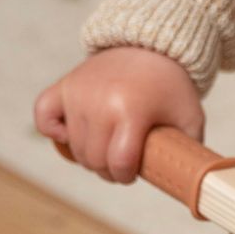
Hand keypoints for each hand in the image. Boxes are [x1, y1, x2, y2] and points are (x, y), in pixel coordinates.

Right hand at [34, 46, 203, 183]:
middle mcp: (100, 101)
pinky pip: (43, 116)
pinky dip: (54, 131)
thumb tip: (190, 185)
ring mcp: (79, 93)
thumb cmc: (172, 89)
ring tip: (108, 148)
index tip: (134, 172)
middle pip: (94, 160)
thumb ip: (189, 153)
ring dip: (89, 157)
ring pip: (74, 147)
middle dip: (109, 171)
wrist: (150, 47)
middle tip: (123, 163)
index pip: (118, 163)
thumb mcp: (191, 119)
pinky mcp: (64, 86)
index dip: (126, 176)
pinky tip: (71, 135)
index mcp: (132, 111)